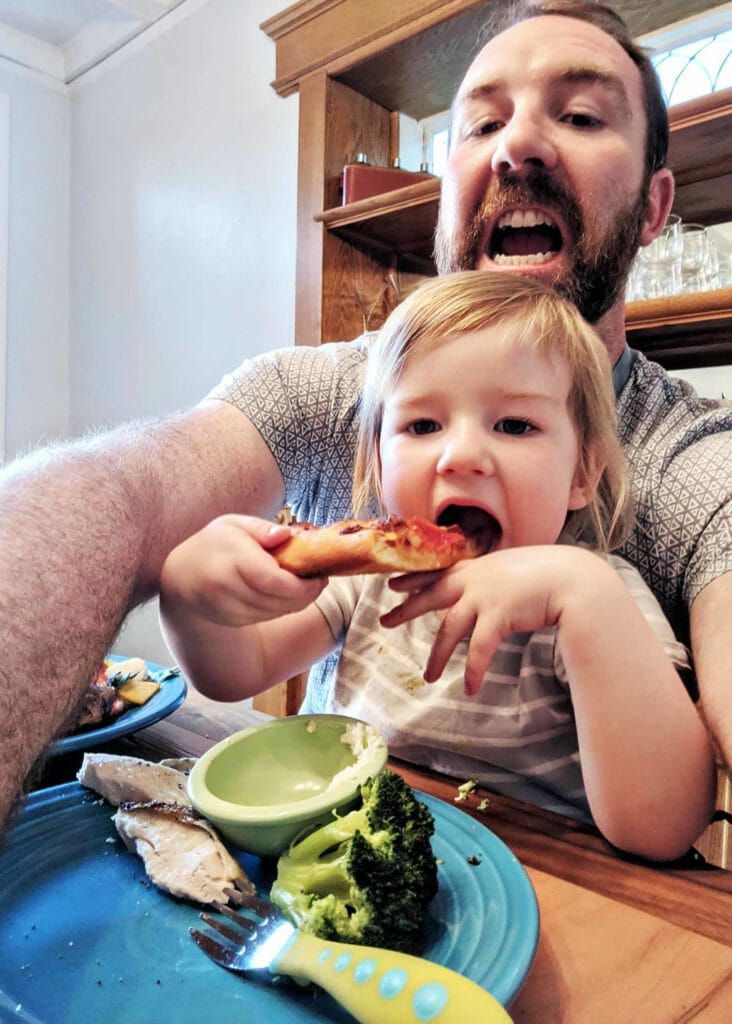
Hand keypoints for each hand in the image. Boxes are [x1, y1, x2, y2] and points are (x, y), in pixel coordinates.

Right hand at [160, 514, 326, 626]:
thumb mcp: (234, 525)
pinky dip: (280, 608)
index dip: (303, 585)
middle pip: (278, 600)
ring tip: (304, 585)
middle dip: (306, 594)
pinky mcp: (229, 621)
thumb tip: (287, 535)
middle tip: (319, 580)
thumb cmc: (215, 544)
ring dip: (295, 602)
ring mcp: (226, 608)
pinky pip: (265, 618)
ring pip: (274, 612)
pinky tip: (283, 594)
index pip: (274, 581)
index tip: (320, 575)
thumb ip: (261, 529)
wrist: (182, 574)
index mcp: (231, 559)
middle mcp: (226, 587)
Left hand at [381, 546, 595, 694]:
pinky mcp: (497, 616)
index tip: (394, 585)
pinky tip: (469, 688)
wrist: (571, 579)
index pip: (437, 572)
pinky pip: (478, 650)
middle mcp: (475, 579)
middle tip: (385, 621)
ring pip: (449, 629)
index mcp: (478, 567)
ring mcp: (484, 597)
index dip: (414, 579)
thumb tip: (487, 592)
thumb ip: (495, 579)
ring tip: (429, 676)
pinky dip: (473, 670)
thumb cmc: (549, 574)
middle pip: (431, 596)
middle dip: (406, 610)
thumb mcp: (513, 570)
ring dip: (438, 656)